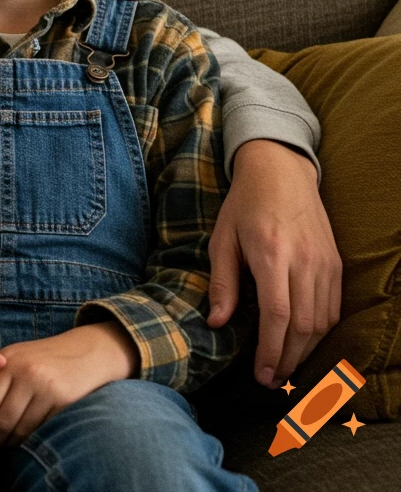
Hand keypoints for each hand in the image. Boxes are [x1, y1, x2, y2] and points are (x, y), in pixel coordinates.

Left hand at [0, 322, 136, 450]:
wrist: (84, 353)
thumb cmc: (42, 359)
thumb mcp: (14, 358)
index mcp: (6, 363)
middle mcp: (24, 373)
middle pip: (0, 419)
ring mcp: (44, 387)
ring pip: (18, 428)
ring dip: (7, 443)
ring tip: (1, 448)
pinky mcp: (62, 399)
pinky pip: (38, 428)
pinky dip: (26, 440)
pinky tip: (21, 442)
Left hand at [207, 139, 341, 386]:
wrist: (280, 172)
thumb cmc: (243, 205)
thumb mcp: (221, 239)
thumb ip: (222, 282)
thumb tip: (217, 323)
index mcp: (271, 254)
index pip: (277, 314)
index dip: (271, 349)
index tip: (261, 374)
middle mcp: (304, 261)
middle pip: (304, 325)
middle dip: (288, 359)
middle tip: (271, 380)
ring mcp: (325, 263)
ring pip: (323, 320)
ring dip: (306, 351)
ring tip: (284, 369)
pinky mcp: (336, 263)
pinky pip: (334, 307)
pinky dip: (321, 331)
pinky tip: (304, 343)